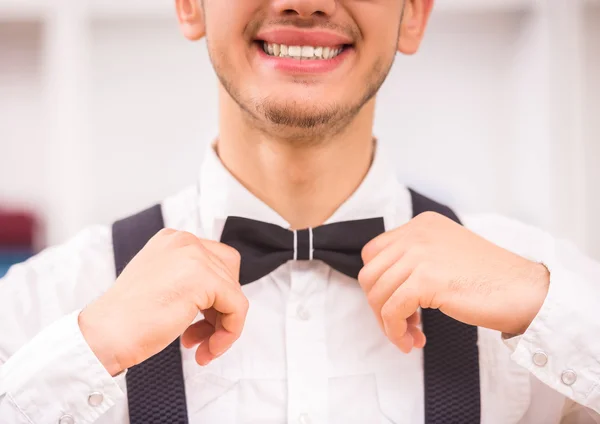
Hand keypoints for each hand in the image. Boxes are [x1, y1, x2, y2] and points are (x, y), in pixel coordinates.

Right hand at [79, 229, 248, 375]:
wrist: (105, 334)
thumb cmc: (127, 318)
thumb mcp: (162, 283)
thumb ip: (189, 279)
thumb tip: (222, 296)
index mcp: (173, 239)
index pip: (217, 261)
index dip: (216, 296)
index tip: (203, 322)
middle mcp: (185, 241)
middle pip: (229, 274)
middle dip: (220, 310)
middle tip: (201, 335)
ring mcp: (195, 256)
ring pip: (235, 293)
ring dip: (223, 327)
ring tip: (203, 347)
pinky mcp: (204, 279)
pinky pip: (238, 307)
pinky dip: (230, 332)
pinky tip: (207, 349)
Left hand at [358, 212, 549, 353]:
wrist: (525, 291)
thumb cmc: (489, 279)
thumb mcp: (445, 254)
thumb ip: (415, 259)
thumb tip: (383, 287)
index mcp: (420, 224)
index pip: (374, 253)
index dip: (379, 284)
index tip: (395, 305)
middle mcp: (416, 233)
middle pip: (370, 274)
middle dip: (379, 306)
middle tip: (401, 325)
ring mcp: (420, 254)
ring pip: (377, 294)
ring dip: (388, 323)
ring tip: (410, 337)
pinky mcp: (426, 279)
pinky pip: (392, 310)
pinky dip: (396, 331)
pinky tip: (413, 341)